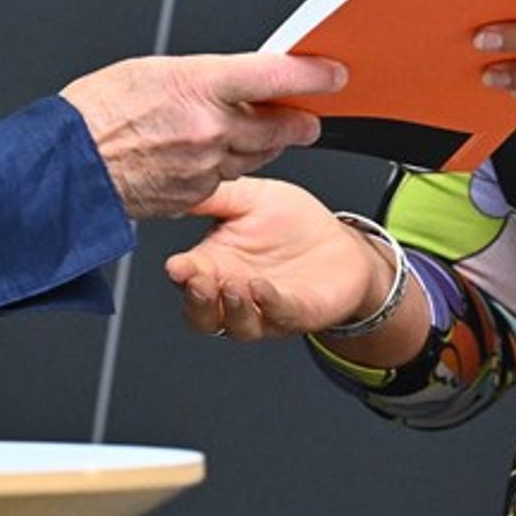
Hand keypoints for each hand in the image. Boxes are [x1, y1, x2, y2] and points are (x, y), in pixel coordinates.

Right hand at [61, 52, 345, 218]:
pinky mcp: (194, 194)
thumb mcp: (150, 71)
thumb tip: (226, 84)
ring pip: (255, 156)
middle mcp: (210, 127)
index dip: (311, 73)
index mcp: (200, 85)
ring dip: (266, 145)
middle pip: (277, 125)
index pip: (275, 74)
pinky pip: (226, 178)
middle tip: (307, 116)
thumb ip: (198, 79)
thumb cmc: (94, 113)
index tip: (331, 73)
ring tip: (269, 135)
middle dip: (297, 121)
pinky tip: (218, 156)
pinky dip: (228, 166)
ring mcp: (204, 164)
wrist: (66, 166)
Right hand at [163, 178, 393, 341]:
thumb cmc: (291, 221)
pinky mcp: (297, 314)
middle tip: (197, 281)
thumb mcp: (250, 197)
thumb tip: (180, 189)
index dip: (180, 274)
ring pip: (237, 326)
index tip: (176, 265)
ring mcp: (264, 310)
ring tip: (232, 285)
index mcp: (215, 263)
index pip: (187, 277)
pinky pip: (279, 315)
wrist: (338, 241)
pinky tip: (262, 287)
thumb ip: (215, 197)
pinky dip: (269, 305)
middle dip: (197, 301)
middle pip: (202, 314)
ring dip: (232, 310)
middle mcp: (234, 292)